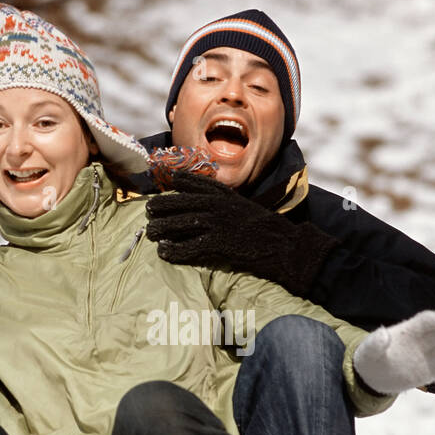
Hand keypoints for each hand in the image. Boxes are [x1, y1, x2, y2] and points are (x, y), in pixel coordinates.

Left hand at [145, 173, 336, 296]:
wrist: (284, 245)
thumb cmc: (268, 229)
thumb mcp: (246, 208)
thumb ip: (227, 204)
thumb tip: (210, 207)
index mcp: (226, 193)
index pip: (196, 182)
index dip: (179, 182)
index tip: (168, 182)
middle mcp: (217, 204)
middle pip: (180, 202)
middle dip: (162, 206)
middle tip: (149, 210)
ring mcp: (216, 223)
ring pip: (179, 224)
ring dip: (162, 228)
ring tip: (151, 233)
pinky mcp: (217, 244)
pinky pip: (188, 247)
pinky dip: (174, 250)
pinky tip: (165, 253)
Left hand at [353, 310, 434, 394]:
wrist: (374, 375)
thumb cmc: (370, 358)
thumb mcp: (368, 351)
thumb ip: (375, 343)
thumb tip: (382, 334)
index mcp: (409, 330)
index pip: (424, 321)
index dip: (434, 321)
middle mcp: (424, 340)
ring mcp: (431, 355)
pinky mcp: (434, 371)